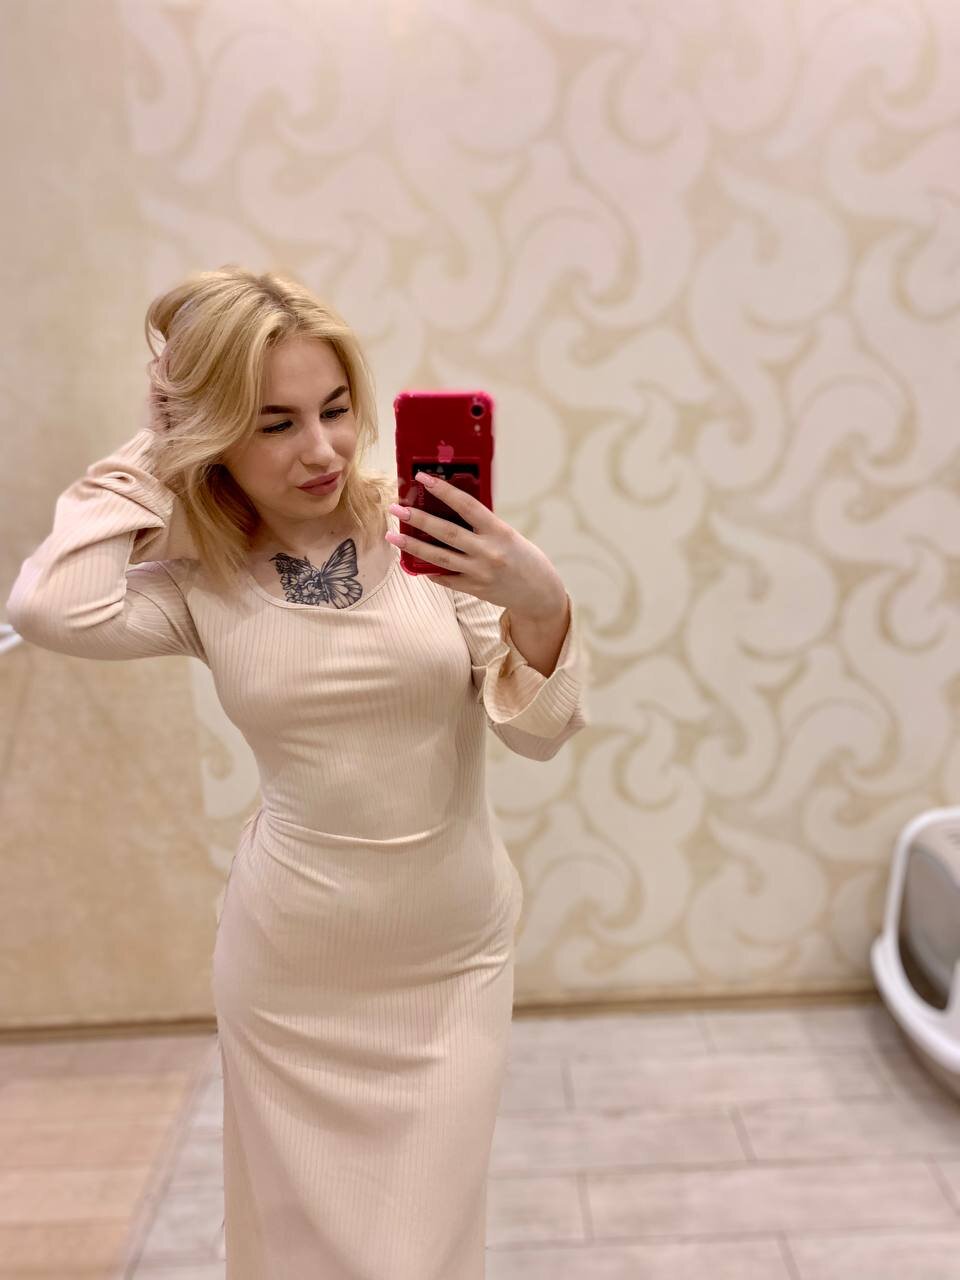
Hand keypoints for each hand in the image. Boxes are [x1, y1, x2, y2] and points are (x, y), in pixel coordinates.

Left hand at [386, 473, 567, 620]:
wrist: (539, 593)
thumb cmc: (523, 557)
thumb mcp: (508, 535)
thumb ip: (482, 525)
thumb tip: (449, 510)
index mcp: (499, 532)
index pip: (466, 506)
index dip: (443, 491)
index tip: (422, 478)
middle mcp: (488, 552)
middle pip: (446, 533)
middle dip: (418, 519)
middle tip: (396, 508)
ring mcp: (479, 573)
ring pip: (439, 558)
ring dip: (413, 546)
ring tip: (393, 536)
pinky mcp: (473, 589)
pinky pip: (444, 578)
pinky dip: (428, 569)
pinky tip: (412, 560)